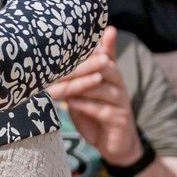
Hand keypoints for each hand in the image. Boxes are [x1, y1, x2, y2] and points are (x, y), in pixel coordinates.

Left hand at [45, 29, 144, 167]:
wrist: (115, 146)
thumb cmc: (96, 117)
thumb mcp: (86, 95)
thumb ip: (78, 79)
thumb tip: (56, 64)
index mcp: (112, 77)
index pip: (108, 56)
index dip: (106, 43)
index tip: (99, 31)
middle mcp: (119, 86)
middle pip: (106, 68)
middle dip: (86, 64)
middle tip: (65, 60)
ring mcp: (121, 103)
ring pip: (104, 88)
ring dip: (84, 85)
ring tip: (64, 82)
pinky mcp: (119, 120)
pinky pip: (102, 110)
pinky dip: (86, 105)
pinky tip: (70, 102)